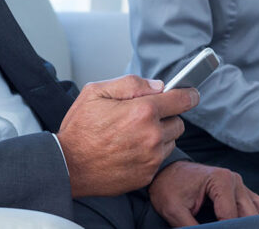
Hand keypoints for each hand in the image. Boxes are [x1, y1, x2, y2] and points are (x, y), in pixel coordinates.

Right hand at [56, 75, 197, 197]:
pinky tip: (130, 149)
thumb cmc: (79, 129)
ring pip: (171, 141)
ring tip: (133, 134)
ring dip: (160, 136)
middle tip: (143, 117)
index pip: (181, 99)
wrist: (68, 165)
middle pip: (179, 122)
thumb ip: (130, 83)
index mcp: (142, 111)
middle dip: (166, 116)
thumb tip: (157, 85)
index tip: (191, 94)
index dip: (188, 94)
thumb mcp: (96, 92)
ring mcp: (151, 158)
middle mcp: (152, 135)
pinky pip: (159, 159)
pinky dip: (151, 153)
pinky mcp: (147, 175)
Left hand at [148, 161, 258, 226]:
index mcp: (221, 180)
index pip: (231, 218)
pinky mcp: (242, 191)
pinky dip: (256, 219)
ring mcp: (241, 185)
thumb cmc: (169, 188)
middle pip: (249, 217)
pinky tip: (241, 226)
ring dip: (250, 224)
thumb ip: (191, 228)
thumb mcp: (174, 211)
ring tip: (232, 228)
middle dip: (238, 227)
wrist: (166, 174)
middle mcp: (235, 181)